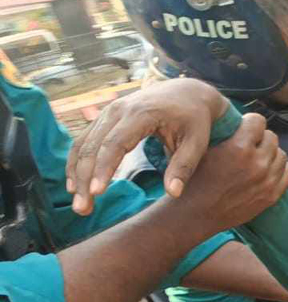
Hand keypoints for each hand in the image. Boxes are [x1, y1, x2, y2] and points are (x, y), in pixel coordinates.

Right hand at [66, 78, 228, 213]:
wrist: (187, 92)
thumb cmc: (194, 119)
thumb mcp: (197, 142)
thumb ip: (184, 167)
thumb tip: (173, 193)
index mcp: (141, 114)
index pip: (115, 143)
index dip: (104, 168)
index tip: (97, 192)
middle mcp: (118, 110)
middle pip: (92, 146)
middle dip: (84, 178)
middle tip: (82, 209)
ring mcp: (108, 112)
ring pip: (83, 143)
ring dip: (75, 173)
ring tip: (78, 202)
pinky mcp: (105, 118)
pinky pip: (84, 140)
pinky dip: (76, 162)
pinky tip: (75, 184)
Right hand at [184, 113, 287, 230]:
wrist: (195, 213)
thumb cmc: (195, 179)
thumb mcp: (204, 149)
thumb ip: (227, 133)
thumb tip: (241, 119)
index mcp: (239, 148)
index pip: (259, 121)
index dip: (250, 123)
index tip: (244, 128)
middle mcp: (258, 163)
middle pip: (272, 137)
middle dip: (261, 138)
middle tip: (250, 144)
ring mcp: (267, 181)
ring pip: (281, 154)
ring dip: (270, 153)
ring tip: (256, 157)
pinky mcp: (272, 196)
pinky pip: (287, 172)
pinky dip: (279, 168)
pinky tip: (267, 169)